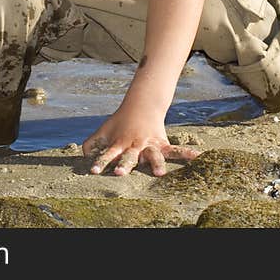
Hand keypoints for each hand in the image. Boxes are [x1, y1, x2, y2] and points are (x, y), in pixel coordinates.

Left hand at [82, 104, 199, 176]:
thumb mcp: (104, 130)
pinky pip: (175, 150)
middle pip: (129, 157)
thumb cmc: (120, 123)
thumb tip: (82, 155)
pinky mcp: (162, 144)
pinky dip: (186, 154)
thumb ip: (92, 143)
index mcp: (119, 143)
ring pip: (153, 155)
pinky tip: (198, 157)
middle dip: (125, 165)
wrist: (141, 105)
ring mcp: (149, 145)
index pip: (108, 154)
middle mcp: (134, 146)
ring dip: (156, 163)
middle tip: (120, 173)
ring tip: (160, 173)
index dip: (101, 162)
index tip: (94, 171)